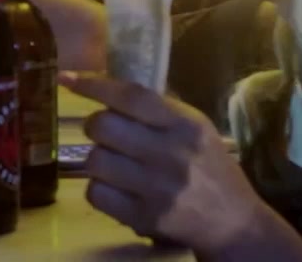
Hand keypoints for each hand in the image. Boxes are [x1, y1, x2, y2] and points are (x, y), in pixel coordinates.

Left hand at [60, 72, 265, 256]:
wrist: (233, 222)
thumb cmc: (211, 167)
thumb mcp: (196, 128)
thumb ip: (159, 110)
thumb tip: (109, 89)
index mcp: (184, 124)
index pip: (131, 96)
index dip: (95, 85)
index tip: (68, 79)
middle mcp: (170, 153)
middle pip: (104, 126)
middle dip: (95, 126)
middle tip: (104, 132)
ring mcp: (156, 188)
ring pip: (95, 160)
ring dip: (97, 158)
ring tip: (113, 162)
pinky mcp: (144, 218)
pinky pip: (96, 194)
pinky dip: (99, 188)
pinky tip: (115, 187)